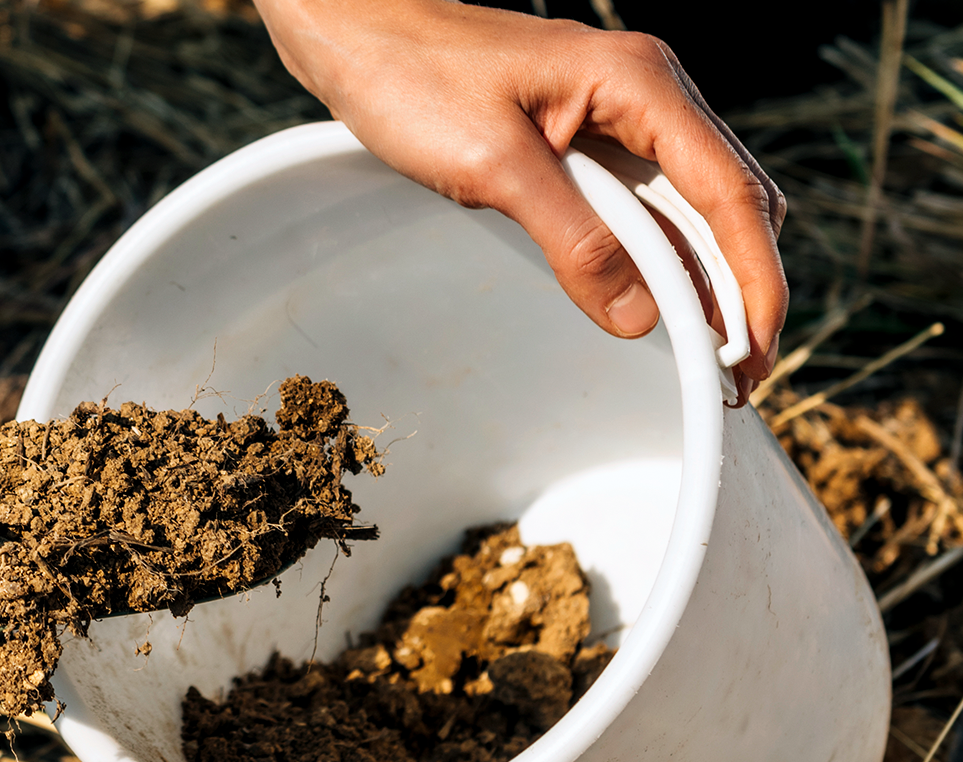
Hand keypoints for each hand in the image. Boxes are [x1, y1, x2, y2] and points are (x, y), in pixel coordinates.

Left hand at [254, 0, 786, 389]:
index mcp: (640, 82)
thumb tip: (639, 318)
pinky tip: (656, 304)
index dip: (753, 277)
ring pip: (691, 205)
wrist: (357, 36)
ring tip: (707, 355)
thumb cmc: (414, 78)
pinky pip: (644, 202)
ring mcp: (620, 112)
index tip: (755, 347)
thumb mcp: (495, 166)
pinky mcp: (588, 135)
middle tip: (737, 373)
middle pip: (728, 200)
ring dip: (703, 277)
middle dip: (741, 287)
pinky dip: (658, 256)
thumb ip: (573, 240)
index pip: (727, 191)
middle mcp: (648, 92)